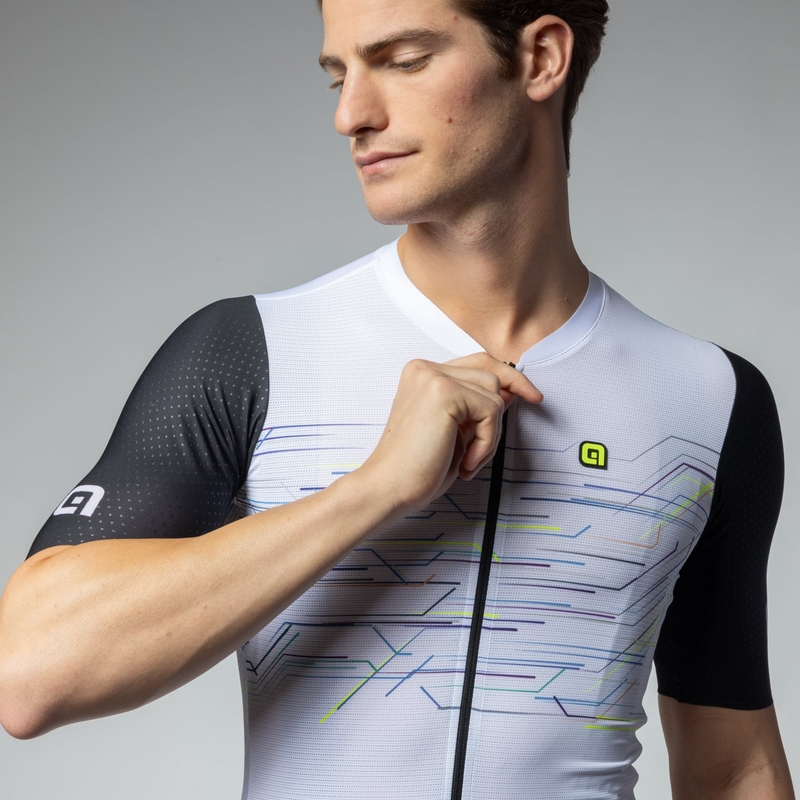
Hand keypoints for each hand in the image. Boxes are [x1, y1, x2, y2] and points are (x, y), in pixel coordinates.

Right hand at [361, 352, 542, 512]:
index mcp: (422, 375)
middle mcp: (425, 369)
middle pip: (489, 372)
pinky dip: (486, 442)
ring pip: (494, 393)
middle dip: (501, 408)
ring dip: (490, 432)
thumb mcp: (455, 432)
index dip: (507, 377)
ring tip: (467, 459)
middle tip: (494, 440)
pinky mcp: (443, 392)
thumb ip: (476, 407)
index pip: (476, 363)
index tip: (530, 394)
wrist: (388, 487)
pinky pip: (491, 411)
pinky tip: (465, 461)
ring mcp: (433, 377)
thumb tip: (511, 393)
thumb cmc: (415, 468)